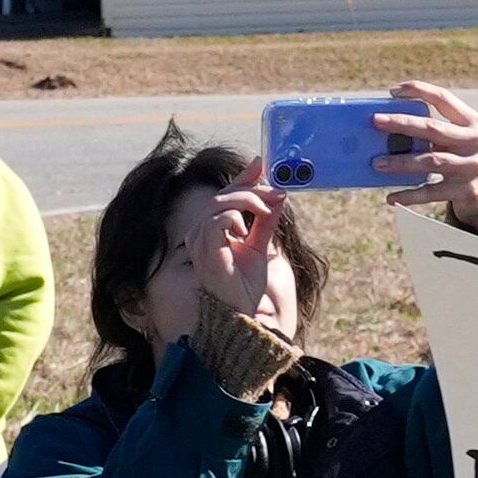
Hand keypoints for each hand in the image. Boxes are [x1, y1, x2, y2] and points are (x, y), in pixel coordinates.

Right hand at [190, 177, 285, 322]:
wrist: (239, 312)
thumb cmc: (244, 286)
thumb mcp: (260, 246)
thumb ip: (266, 221)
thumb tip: (278, 195)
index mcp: (212, 229)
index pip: (226, 195)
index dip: (242, 178)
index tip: (261, 164)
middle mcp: (201, 231)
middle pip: (225, 195)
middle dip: (253, 189)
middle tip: (277, 193)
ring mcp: (199, 239)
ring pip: (221, 203)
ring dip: (248, 201)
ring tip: (266, 212)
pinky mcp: (204, 248)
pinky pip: (218, 221)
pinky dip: (236, 219)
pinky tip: (246, 232)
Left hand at [369, 80, 477, 225]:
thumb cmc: (463, 160)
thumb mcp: (458, 141)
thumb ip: (434, 132)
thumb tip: (387, 132)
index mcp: (471, 122)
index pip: (443, 98)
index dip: (418, 91)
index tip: (393, 91)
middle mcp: (475, 141)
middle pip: (433, 128)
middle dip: (402, 123)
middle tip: (376, 121)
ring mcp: (472, 166)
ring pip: (430, 161)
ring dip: (401, 162)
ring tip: (377, 163)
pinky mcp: (466, 190)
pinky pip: (432, 192)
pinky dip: (410, 195)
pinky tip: (392, 197)